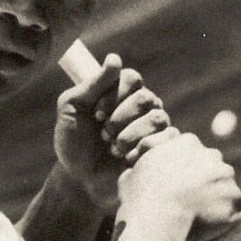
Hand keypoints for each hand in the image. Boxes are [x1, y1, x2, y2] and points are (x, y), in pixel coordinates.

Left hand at [53, 54, 172, 212]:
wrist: (80, 182)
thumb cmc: (74, 144)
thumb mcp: (72, 109)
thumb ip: (92, 84)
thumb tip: (114, 58)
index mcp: (121, 93)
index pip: (132, 78)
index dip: (114, 94)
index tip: (95, 114)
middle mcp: (141, 108)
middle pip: (146, 97)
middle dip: (120, 118)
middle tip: (103, 134)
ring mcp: (153, 129)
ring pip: (158, 118)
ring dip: (129, 135)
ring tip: (113, 149)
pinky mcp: (160, 150)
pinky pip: (168, 139)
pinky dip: (143, 148)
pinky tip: (127, 159)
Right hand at [118, 128, 240, 233]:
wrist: (157, 214)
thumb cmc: (138, 199)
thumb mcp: (130, 177)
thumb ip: (139, 171)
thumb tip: (133, 174)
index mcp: (186, 143)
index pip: (194, 158)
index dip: (188, 179)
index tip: (179, 197)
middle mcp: (211, 155)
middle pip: (214, 174)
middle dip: (206, 192)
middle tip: (191, 215)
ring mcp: (226, 178)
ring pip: (225, 196)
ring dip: (215, 212)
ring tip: (197, 235)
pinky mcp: (235, 201)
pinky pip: (233, 220)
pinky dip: (222, 235)